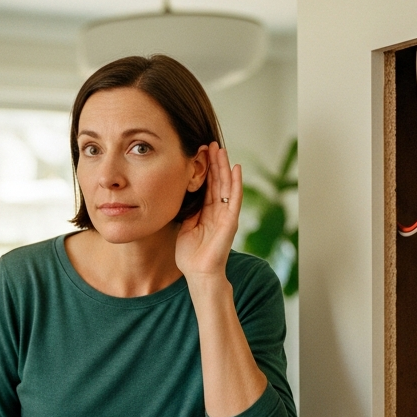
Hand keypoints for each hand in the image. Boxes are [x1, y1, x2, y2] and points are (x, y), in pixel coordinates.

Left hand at [175, 141, 241, 281]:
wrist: (199, 273)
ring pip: (226, 185)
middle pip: (218, 182)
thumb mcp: (185, 227)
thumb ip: (187, 211)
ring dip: (224, 167)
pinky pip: (235, 198)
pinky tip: (236, 168)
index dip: (205, 169)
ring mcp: (226, 215)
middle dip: (214, 163)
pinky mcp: (231, 221)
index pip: (207, 186)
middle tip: (210, 143)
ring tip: (221, 149)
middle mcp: (219, 211)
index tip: (200, 152)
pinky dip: (236, 183)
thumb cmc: (191, 255)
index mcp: (207, 212)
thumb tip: (180, 194)